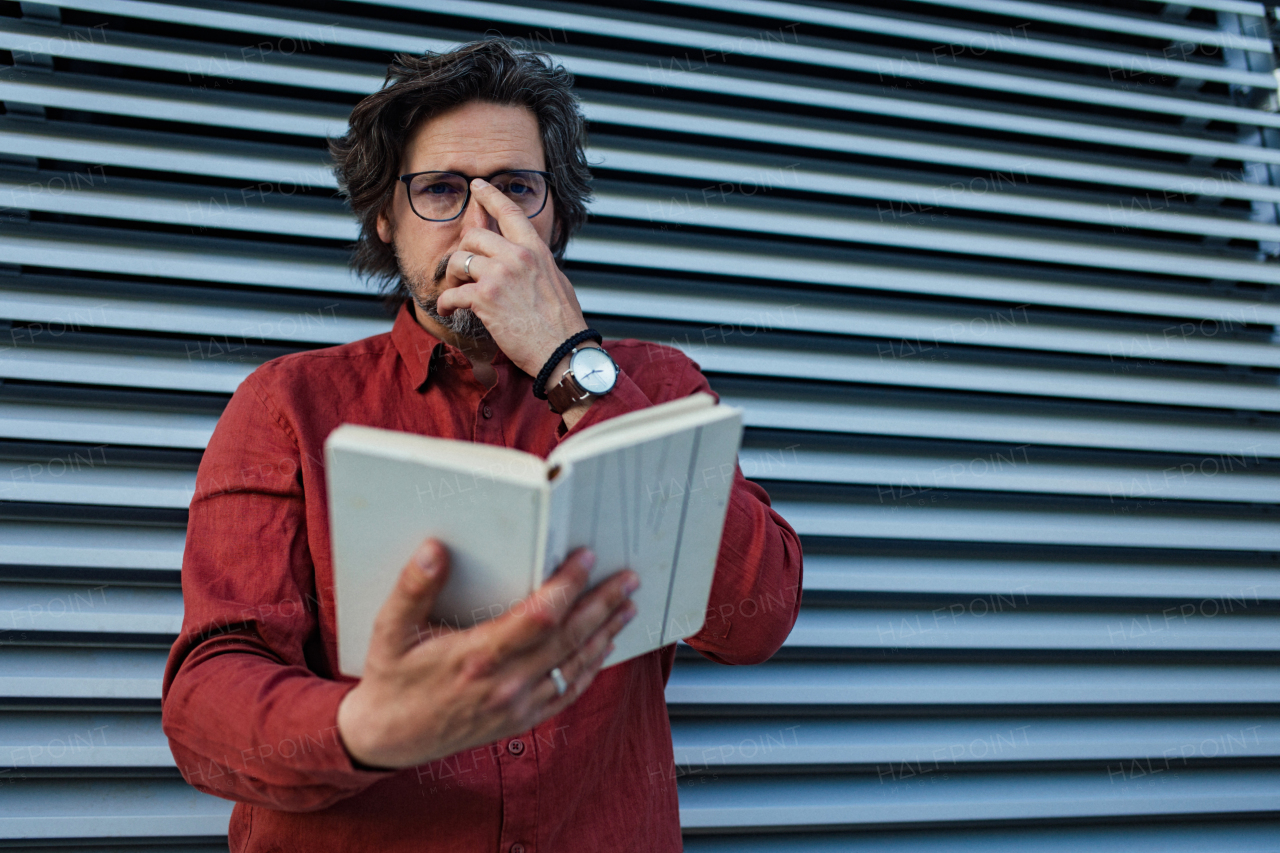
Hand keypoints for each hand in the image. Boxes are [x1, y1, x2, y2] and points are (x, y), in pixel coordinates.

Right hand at [336, 537, 637, 769]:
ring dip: (604, 633)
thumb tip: (434, 549)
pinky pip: (566, 693)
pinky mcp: (520, 720)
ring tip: (627, 606)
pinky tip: (603, 648)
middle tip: (627, 578)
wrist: (388, 740)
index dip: (568, 586)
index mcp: (476, 658)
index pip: (539, 617)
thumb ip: (413, 588)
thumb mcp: (389, 630)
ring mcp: (517, 706)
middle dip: (602, 604)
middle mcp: (505, 684)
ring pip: (574, 665)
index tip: (585, 559)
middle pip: (569, 639)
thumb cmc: (391, 680)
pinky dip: (590, 668)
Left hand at [435, 178, 588, 377]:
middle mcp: (517, 257)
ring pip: (459, 260)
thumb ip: (538, 265)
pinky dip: (446, 303)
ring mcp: (500, 275)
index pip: (510, 212)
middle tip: (462, 270)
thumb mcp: (557, 281)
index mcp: (536, 250)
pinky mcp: (485, 298)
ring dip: (452, 277)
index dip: (490, 195)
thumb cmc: (563, 323)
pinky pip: (452, 293)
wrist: (562, 351)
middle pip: (474, 235)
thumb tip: (528, 262)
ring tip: (456, 292)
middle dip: (463, 252)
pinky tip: (449, 310)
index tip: (477, 185)